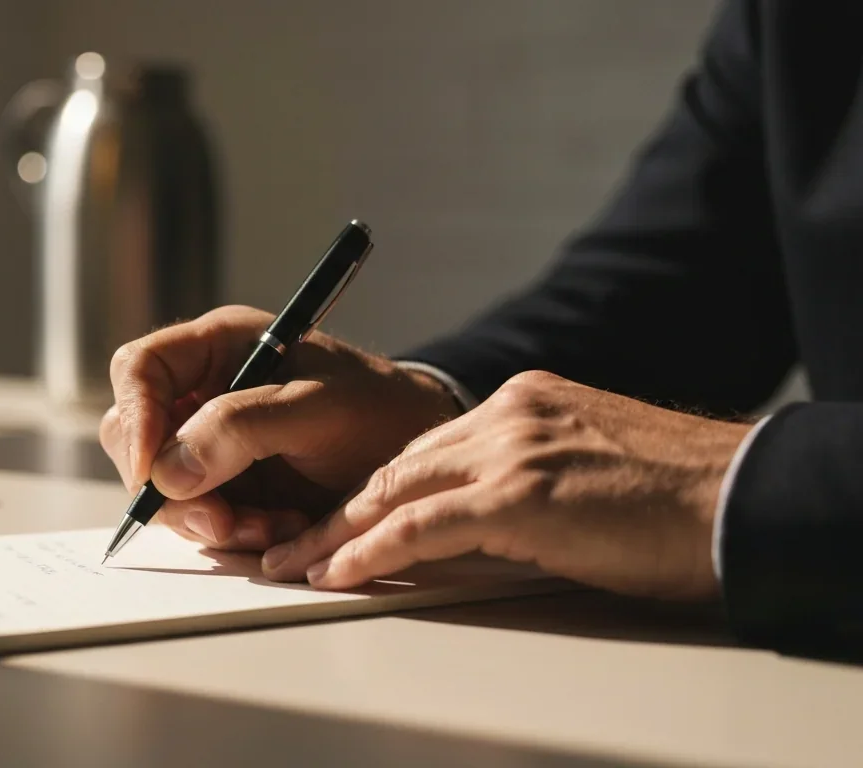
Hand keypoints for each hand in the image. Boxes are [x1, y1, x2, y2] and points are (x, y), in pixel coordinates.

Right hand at [101, 305, 460, 551]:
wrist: (422, 459)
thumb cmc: (379, 411)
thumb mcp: (319, 408)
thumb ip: (242, 428)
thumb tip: (167, 471)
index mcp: (218, 346)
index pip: (139, 370)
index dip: (136, 418)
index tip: (154, 472)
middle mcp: (203, 391)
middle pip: (137, 437)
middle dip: (171, 487)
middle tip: (222, 521)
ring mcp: (210, 442)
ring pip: (163, 488)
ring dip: (210, 519)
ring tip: (276, 527)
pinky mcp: (226, 486)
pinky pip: (198, 517)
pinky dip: (234, 535)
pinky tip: (282, 530)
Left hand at [261, 371, 753, 599]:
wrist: (741, 496)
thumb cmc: (676, 499)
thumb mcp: (583, 475)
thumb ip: (522, 483)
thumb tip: (474, 525)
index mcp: (523, 402)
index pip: (424, 450)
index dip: (373, 490)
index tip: (336, 520)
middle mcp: (507, 412)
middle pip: (396, 465)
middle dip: (338, 511)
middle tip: (291, 544)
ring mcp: (511, 447)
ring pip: (395, 489)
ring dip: (337, 534)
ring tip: (294, 566)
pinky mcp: (519, 492)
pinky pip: (421, 524)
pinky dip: (373, 551)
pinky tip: (339, 573)